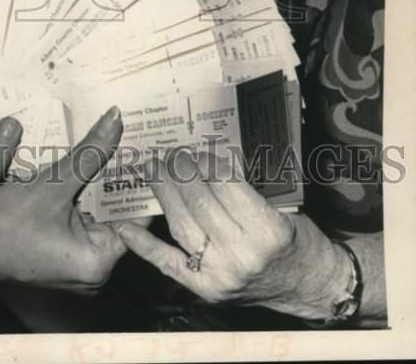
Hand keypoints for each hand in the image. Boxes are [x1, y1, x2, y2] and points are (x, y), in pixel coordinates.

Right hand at [0, 106, 127, 292]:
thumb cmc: (4, 223)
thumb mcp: (52, 183)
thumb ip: (89, 152)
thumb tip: (115, 119)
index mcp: (99, 260)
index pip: (136, 214)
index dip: (142, 179)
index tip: (147, 147)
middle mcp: (93, 268)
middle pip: (117, 211)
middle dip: (118, 175)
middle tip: (129, 137)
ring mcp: (77, 262)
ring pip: (98, 212)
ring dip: (98, 181)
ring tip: (112, 144)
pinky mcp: (63, 253)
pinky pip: (81, 218)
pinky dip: (81, 193)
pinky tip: (85, 164)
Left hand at [115, 148, 349, 320]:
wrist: (310, 285)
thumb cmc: (298, 239)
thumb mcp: (281, 206)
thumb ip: (245, 185)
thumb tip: (208, 154)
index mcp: (267, 229)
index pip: (225, 183)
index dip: (205, 160)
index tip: (195, 147)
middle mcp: (242, 254)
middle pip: (199, 202)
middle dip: (179, 171)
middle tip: (168, 152)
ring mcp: (221, 275)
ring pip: (181, 225)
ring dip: (162, 193)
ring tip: (152, 170)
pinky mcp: (205, 289)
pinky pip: (168, 263)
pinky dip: (144, 244)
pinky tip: (125, 226)